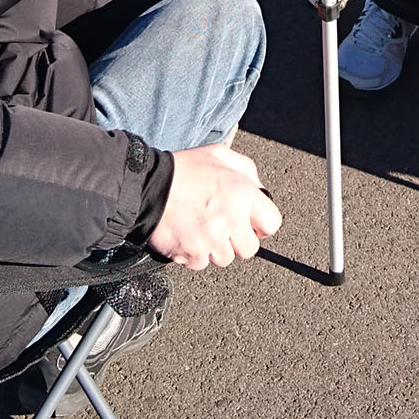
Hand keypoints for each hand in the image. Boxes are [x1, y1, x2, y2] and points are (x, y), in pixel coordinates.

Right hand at [148, 144, 281, 269]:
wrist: (145, 186)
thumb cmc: (182, 170)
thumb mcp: (219, 154)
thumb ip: (247, 170)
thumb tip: (260, 191)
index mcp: (242, 193)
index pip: (272, 224)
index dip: (260, 224)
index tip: (249, 223)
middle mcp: (230, 219)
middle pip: (250, 249)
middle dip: (237, 240)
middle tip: (220, 226)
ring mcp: (211, 240)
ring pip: (225, 259)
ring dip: (214, 248)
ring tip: (199, 227)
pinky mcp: (192, 254)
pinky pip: (201, 263)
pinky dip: (194, 254)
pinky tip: (186, 234)